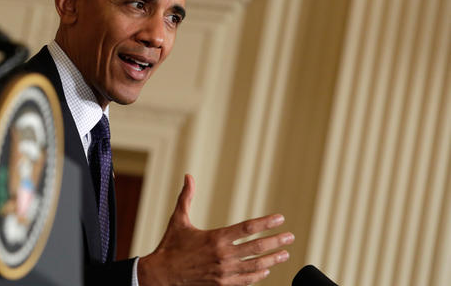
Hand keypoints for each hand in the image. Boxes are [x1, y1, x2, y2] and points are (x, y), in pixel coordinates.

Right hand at [137, 174, 293, 285]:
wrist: (162, 274)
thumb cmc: (170, 246)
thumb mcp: (178, 220)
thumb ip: (186, 197)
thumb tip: (188, 176)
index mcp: (215, 238)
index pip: (248, 228)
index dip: (266, 223)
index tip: (280, 218)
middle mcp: (223, 256)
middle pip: (257, 248)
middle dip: (276, 242)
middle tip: (289, 237)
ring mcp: (224, 272)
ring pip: (255, 266)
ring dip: (272, 259)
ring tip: (284, 254)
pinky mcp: (222, 284)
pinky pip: (246, 280)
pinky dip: (258, 275)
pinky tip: (265, 270)